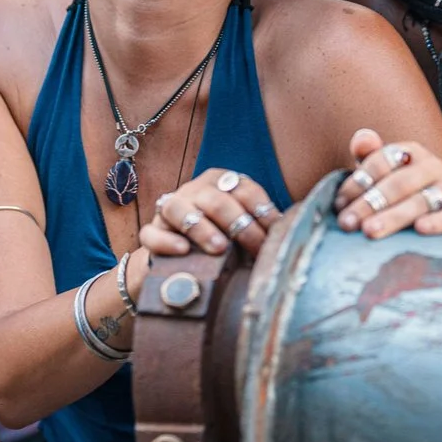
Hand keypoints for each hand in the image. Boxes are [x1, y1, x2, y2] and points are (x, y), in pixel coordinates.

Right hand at [144, 166, 278, 257]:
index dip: (263, 212)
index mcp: (222, 182)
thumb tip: (290, 236)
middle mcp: (195, 190)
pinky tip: (182, 251)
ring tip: (220, 248)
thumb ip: (261, 226)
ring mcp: (170, 208)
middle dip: (240, 225)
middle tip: (256, 248)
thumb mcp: (243, 227)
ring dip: (203, 228)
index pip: (245, 190)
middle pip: (216, 199)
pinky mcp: (151, 232)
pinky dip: (167, 241)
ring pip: (180, 209)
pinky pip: (152, 233)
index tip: (276, 236)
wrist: (179, 258)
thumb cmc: (222, 239)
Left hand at [334, 129, 441, 238]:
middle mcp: (432, 165)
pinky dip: (437, 223)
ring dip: (394, 216)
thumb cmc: (398, 193)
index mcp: (409, 152)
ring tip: (370, 231)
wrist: (437, 213)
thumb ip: (368, 155)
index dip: (358, 182)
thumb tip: (362, 140)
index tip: (339, 203)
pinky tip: (420, 229)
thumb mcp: (381, 174)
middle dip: (370, 203)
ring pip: (420, 201)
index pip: (381, 161)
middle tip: (348, 223)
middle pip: (399, 183)